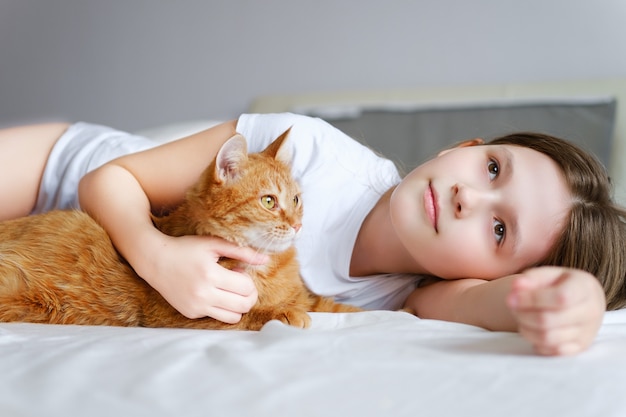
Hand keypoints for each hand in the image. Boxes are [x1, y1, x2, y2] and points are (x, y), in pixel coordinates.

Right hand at [145, 234, 267, 322]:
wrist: (155, 260)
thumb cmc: (186, 248)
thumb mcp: (213, 244)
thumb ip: (242, 251)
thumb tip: (266, 259)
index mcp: (210, 275)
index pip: (246, 288)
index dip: (248, 279)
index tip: (238, 270)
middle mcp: (203, 294)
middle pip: (244, 305)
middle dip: (250, 294)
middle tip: (241, 283)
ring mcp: (196, 307)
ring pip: (233, 317)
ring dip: (238, 305)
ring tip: (229, 290)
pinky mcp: (191, 314)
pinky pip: (217, 317)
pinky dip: (221, 307)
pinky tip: (212, 293)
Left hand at [506, 266, 605, 355]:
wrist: (582, 299)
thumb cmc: (561, 284)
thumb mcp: (548, 274)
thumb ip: (531, 278)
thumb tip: (516, 286)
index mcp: (585, 287)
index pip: (560, 298)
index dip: (532, 299)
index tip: (512, 297)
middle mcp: (591, 311)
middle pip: (549, 320)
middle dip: (522, 314)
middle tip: (512, 306)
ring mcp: (587, 332)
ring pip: (548, 338)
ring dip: (525, 328)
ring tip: (520, 316)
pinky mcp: (580, 347)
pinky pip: (552, 351)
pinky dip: (536, 341)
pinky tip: (531, 329)